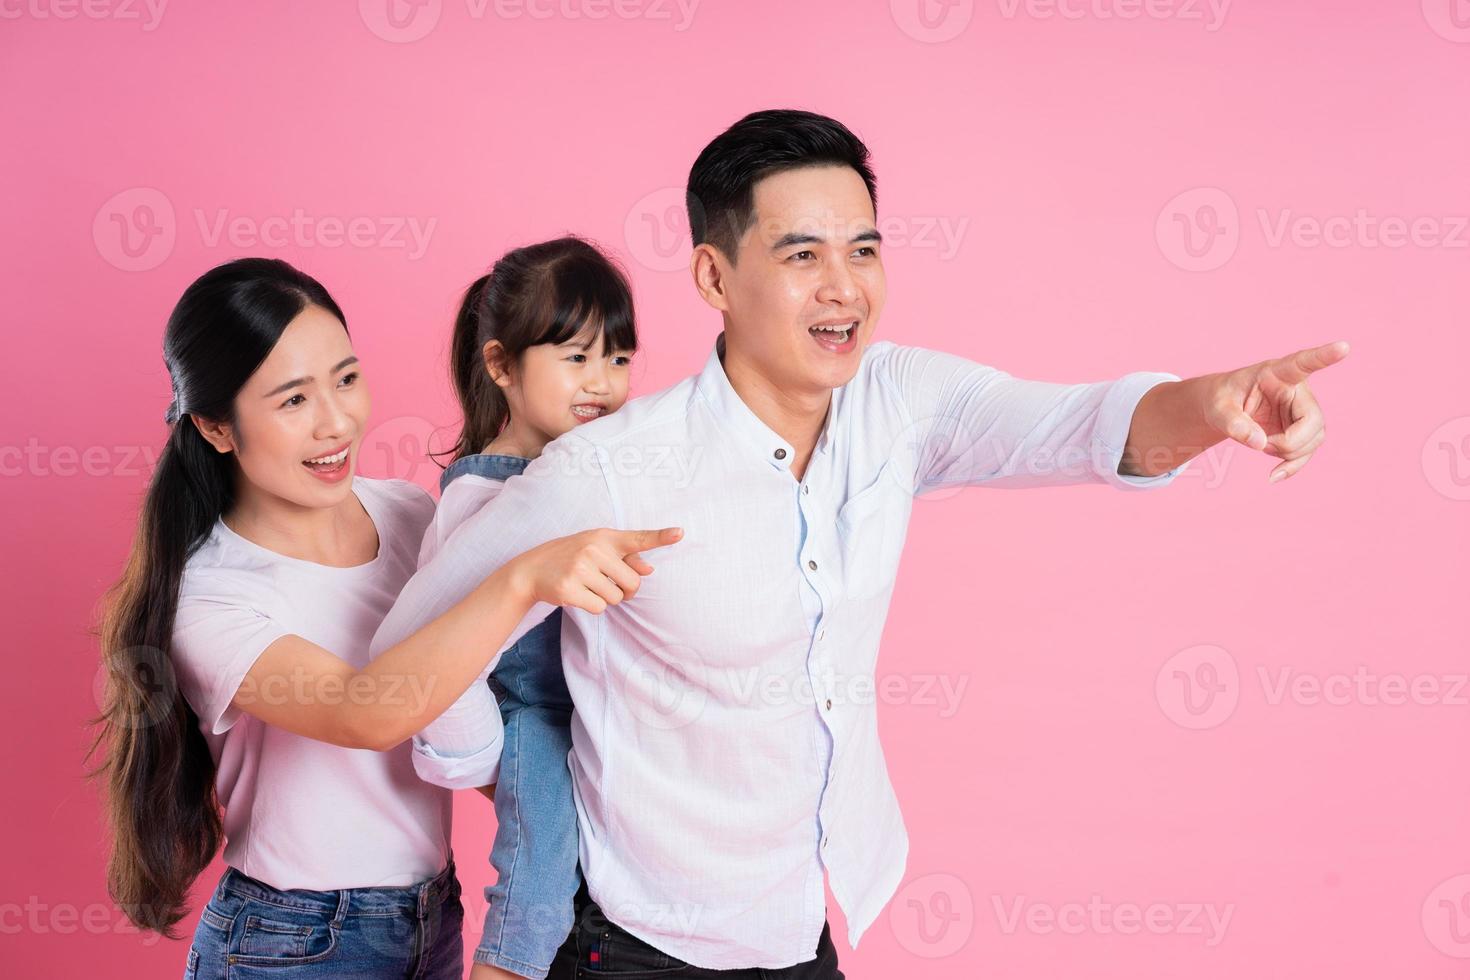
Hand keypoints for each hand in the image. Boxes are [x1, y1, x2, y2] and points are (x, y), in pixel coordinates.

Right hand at [508, 526, 682, 613]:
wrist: (531, 570)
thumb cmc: (572, 558)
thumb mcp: (596, 550)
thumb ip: (625, 557)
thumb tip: (649, 569)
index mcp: (604, 537)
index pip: (638, 538)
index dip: (661, 537)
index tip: (680, 533)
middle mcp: (593, 549)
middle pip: (633, 582)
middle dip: (625, 590)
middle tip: (607, 583)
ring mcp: (580, 569)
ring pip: (616, 598)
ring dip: (606, 598)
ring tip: (587, 585)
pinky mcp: (569, 589)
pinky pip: (600, 607)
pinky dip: (593, 606)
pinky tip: (578, 594)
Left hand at [1203, 341, 1348, 482]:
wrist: (1223, 410)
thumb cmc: (1220, 400)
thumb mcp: (1217, 409)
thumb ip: (1233, 423)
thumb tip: (1260, 443)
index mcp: (1276, 373)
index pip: (1303, 363)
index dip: (1323, 356)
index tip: (1343, 346)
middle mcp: (1296, 389)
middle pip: (1314, 419)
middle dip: (1291, 442)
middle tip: (1263, 445)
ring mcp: (1302, 410)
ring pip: (1315, 438)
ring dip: (1290, 453)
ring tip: (1262, 446)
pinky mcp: (1301, 428)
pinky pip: (1308, 450)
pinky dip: (1293, 465)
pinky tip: (1275, 475)